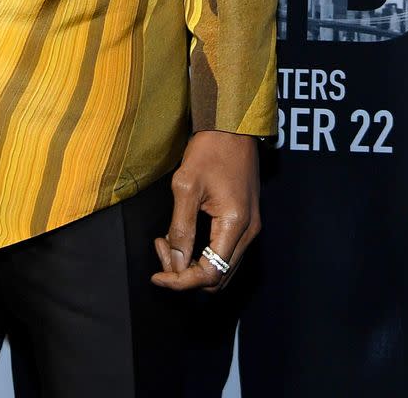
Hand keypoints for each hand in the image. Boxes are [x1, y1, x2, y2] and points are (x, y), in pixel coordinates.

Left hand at [151, 131, 259, 292]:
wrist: (232, 126)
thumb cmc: (210, 149)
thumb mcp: (187, 185)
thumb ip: (181, 228)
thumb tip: (175, 263)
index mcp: (236, 225)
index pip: (210, 274)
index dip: (181, 281)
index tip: (157, 275)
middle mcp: (249, 232)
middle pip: (218, 277)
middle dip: (185, 273)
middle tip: (162, 249)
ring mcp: (250, 226)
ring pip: (221, 267)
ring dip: (193, 264)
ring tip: (168, 241)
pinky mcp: (245, 220)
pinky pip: (224, 251)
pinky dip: (202, 252)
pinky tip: (183, 235)